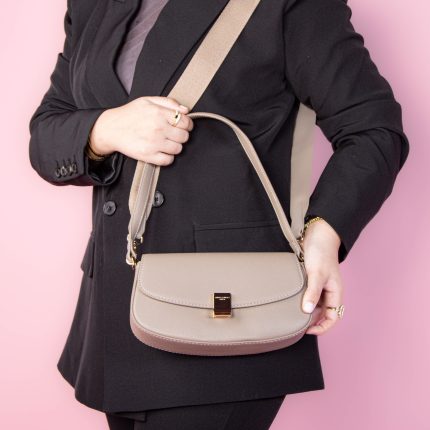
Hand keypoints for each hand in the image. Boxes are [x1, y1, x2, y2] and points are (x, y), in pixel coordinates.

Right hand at [89, 96, 193, 165]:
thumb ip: (169, 102)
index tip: (183, 126)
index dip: (187, 125)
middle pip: (184, 137)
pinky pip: (168, 160)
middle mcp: (158, 128)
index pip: (186, 122)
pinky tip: (161, 151)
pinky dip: (167, 157)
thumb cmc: (130, 114)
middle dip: (181, 135)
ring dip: (175, 146)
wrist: (111, 128)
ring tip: (166, 142)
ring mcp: (154, 143)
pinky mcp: (148, 155)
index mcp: (159, 113)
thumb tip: (186, 110)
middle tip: (173, 134)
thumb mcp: (148, 101)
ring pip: (178, 149)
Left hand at [300, 219, 344, 334]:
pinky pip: (308, 295)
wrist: (318, 234)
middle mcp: (328, 291)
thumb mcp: (317, 273)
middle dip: (312, 321)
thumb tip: (308, 311)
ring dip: (306, 311)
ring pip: (314, 305)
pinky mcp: (311, 280)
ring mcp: (320, 286)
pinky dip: (302, 300)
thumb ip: (313, 292)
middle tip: (297, 325)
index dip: (322, 327)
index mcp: (335, 292)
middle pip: (322, 313)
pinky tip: (292, 302)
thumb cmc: (321, 252)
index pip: (333, 317)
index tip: (308, 331)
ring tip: (293, 316)